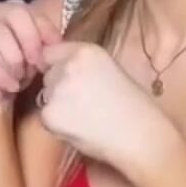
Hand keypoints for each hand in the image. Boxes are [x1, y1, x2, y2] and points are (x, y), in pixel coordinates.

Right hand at [0, 0, 63, 109]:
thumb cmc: (15, 71)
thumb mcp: (36, 57)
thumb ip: (46, 45)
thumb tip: (58, 45)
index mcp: (12, 8)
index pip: (32, 11)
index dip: (45, 32)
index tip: (54, 54)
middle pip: (15, 14)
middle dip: (30, 41)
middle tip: (37, 64)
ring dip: (14, 59)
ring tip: (20, 77)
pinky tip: (9, 85)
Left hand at [32, 41, 176, 175]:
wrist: (139, 135)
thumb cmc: (135, 106)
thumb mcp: (111, 70)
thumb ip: (84, 66)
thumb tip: (63, 70)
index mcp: (86, 51)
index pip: (51, 52)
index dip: (58, 65)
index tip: (68, 78)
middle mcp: (68, 65)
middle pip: (48, 74)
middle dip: (58, 86)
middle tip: (83, 102)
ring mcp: (56, 90)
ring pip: (45, 95)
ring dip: (57, 105)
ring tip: (85, 117)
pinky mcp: (49, 114)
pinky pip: (45, 117)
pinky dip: (57, 124)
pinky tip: (81, 128)